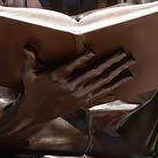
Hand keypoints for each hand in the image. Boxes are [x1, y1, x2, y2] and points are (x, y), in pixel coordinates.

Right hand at [19, 46, 133, 121]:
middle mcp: (71, 87)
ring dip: (118, 72)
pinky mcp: (84, 101)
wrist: (35, 113)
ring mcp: (79, 95)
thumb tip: (27, 44)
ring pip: (102, 82)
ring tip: (130, 63)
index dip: (82, 59)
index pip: (71, 67)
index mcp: (57, 78)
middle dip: (111, 62)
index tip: (92, 51)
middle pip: (94, 73)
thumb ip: (29, 58)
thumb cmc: (33, 90)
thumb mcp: (28, 74)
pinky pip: (104, 93)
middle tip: (124, 53)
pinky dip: (116, 86)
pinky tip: (126, 79)